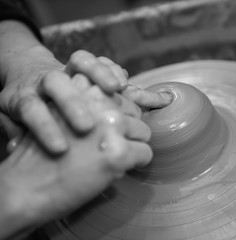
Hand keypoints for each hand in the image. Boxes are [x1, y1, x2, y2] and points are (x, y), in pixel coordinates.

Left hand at [0, 49, 127, 153]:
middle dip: (73, 102)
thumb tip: (19, 147)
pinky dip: (114, 70)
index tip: (60, 149)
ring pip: (80, 62)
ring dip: (101, 73)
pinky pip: (100, 62)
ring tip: (118, 87)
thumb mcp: (14, 119)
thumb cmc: (27, 107)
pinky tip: (127, 84)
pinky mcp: (84, 66)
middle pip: (55, 82)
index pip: (31, 108)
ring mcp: (66, 69)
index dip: (44, 127)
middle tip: (88, 125)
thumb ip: (18, 131)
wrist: (30, 75)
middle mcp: (45, 80)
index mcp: (25, 96)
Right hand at [0, 74, 152, 238]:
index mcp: (83, 87)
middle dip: (127, 129)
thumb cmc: (43, 152)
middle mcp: (100, 102)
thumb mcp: (60, 112)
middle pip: (135, 112)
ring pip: (144, 132)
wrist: (24, 187)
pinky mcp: (119, 152)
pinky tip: (114, 170)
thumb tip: (120, 107)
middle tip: (106, 146)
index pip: (120, 94)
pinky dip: (135, 164)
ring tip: (107, 158)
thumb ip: (88, 104)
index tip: (109, 126)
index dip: (117, 113)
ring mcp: (110, 126)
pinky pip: (146, 154)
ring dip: (131, 146)